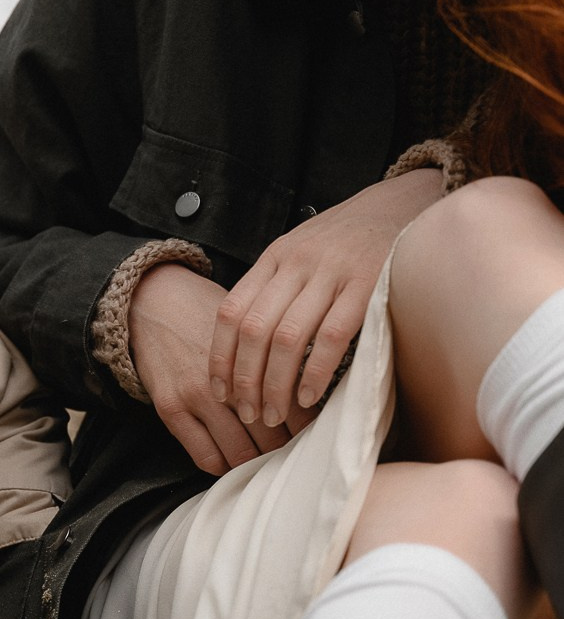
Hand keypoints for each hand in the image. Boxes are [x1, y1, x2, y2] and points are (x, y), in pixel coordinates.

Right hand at [128, 263, 295, 475]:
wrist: (155, 302)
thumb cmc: (209, 316)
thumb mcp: (250, 327)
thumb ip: (278, 359)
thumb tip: (310, 393)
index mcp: (257, 356)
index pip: (296, 408)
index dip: (308, 429)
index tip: (312, 436)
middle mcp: (229, 380)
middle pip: (272, 435)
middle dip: (285, 449)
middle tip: (290, 453)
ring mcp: (198, 397)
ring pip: (241, 452)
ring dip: (255, 461)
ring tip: (262, 459)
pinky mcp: (172, 409)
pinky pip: (206, 456)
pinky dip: (224, 466)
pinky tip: (232, 459)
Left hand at [208, 168, 443, 428]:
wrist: (399, 204)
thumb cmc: (346, 240)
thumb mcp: (301, 251)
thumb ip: (275, 286)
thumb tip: (246, 345)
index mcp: (275, 257)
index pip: (231, 312)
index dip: (220, 356)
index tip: (219, 391)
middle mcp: (296, 264)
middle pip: (254, 331)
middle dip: (245, 379)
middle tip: (246, 413)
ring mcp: (330, 274)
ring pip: (287, 338)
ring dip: (275, 384)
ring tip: (273, 414)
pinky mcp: (366, 286)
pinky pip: (331, 337)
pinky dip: (315, 372)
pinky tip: (309, 397)